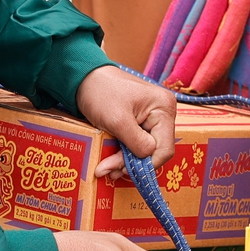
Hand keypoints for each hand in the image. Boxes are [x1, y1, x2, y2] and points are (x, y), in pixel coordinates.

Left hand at [76, 64, 176, 178]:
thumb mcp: (117, 120)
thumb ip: (135, 144)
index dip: (146, 165)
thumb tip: (143, 165)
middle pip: (155, 151)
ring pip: (145, 150)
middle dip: (133, 164)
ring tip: (107, 168)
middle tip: (110, 172)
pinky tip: (111, 159)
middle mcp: (163, 113)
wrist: (84, 78)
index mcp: (164, 108)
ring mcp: (153, 118)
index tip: (122, 171)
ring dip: (126, 161)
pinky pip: (138, 144)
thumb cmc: (101, 92)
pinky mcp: (142, 122)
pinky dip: (124, 153)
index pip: (165, 149)